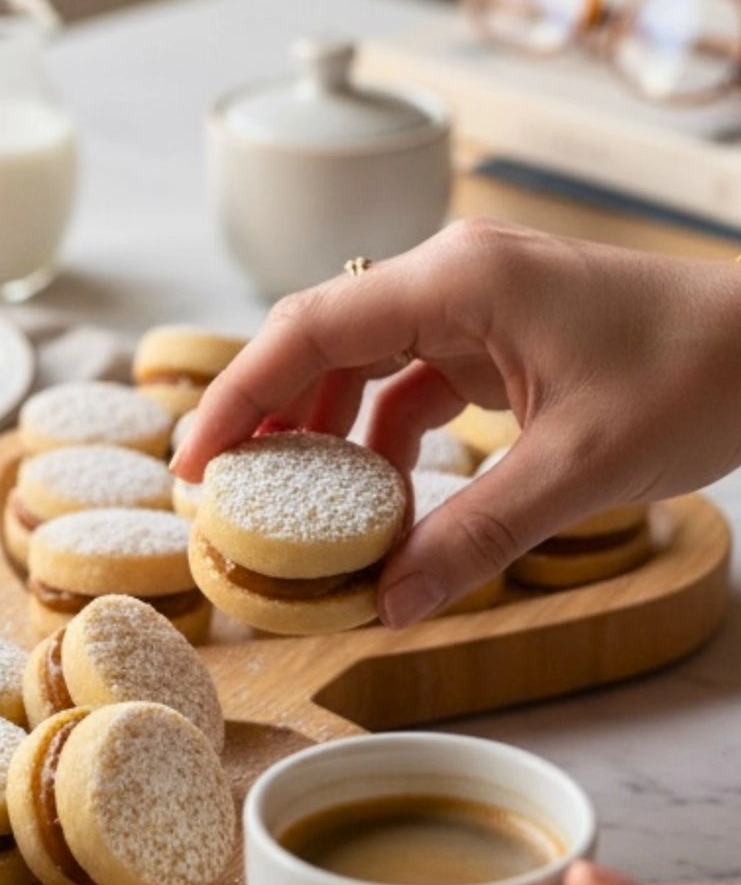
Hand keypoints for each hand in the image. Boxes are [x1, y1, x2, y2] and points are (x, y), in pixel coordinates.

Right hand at [171, 220, 740, 625]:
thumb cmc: (702, 373)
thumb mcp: (580, 466)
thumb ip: (476, 534)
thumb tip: (389, 605)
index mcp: (459, 282)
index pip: (309, 329)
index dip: (238, 396)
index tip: (194, 463)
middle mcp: (452, 280)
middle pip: (319, 341)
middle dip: (266, 415)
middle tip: (224, 491)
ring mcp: (473, 306)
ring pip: (358, 362)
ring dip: (321, 430)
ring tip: (289, 502)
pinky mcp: (496, 339)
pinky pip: (409, 384)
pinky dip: (381, 439)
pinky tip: (376, 495)